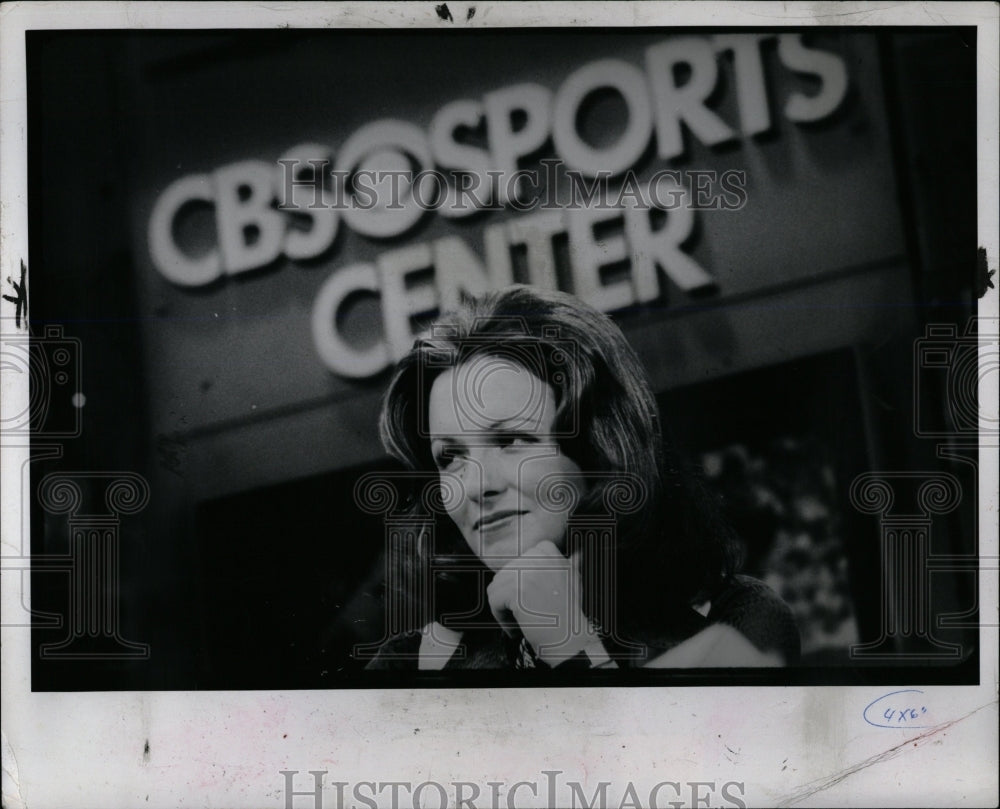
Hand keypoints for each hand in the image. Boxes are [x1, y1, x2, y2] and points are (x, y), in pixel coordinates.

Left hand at [486, 540, 594, 664]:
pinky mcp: (515, 590)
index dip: (522, 579)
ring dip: (504, 606)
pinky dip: (500, 617)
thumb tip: (574, 555)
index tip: (531, 597)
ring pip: (496, 586)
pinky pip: (493, 599)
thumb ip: (566, 565)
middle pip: (506, 572)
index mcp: (549, 553)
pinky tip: (515, 629)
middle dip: (511, 596)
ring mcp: (526, 573)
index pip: (522, 558)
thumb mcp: (573, 582)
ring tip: (518, 621)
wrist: (569, 641)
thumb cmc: (569, 616)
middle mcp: (537, 558)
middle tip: (524, 614)